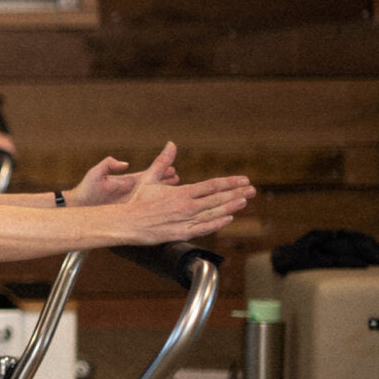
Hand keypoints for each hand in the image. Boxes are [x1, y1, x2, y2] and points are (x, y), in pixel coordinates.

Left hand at [69, 140, 188, 207]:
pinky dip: (154, 209)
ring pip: (151, 198)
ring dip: (163, 195)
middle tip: (180, 180)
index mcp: (126, 180)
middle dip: (166, 182)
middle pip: (153, 186)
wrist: (79, 206)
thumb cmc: (87, 189)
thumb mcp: (97, 174)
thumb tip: (124, 163)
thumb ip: (108, 165)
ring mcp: (131, 202)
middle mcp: (131, 191)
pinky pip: (144, 210)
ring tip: (177, 193)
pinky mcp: (128, 212)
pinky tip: (163, 211)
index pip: (148, 176)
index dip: (160, 172)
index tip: (173, 168)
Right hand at [123, 165, 254, 244]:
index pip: (212, 185)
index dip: (230, 182)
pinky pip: (204, 228)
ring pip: (215, 213)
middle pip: (218, 198)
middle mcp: (187, 206)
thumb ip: (163, 161)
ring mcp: (186, 220)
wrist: (126, 223)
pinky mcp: (182, 234)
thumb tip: (171, 144)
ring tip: (245, 200)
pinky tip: (228, 218)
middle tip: (252, 189)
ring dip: (231, 206)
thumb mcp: (149, 178)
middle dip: (237, 193)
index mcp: (181, 192)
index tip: (243, 180)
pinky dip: (218, 223)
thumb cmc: (136, 201)